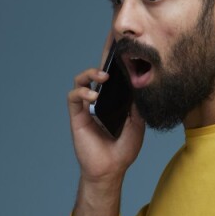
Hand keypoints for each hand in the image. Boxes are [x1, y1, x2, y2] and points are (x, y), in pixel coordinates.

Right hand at [67, 28, 145, 182]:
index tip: (121, 45)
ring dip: (90, 74)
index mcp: (113, 102)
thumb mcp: (138, 125)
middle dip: (102, 59)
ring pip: (81, 80)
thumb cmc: (123, 150)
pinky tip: (93, 95)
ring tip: (102, 77)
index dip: (114, 62)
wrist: (111, 170)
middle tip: (111, 47)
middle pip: (96, 74)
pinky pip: (74, 97)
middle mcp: (99, 101)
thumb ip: (137, 106)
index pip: (113, 78)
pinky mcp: (77, 116)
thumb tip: (141, 85)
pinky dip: (82, 91)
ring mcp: (87, 108)